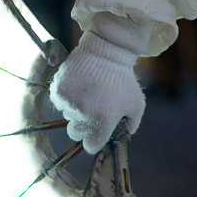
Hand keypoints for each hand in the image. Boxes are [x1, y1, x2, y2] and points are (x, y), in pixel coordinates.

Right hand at [48, 31, 145, 153]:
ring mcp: (70, 103)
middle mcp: (84, 115)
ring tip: (88, 92)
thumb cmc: (124, 79)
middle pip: (76, 134)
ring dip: (75, 110)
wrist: (107, 50)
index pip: (91, 146)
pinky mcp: (58, 91)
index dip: (95, 138)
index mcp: (103, 122)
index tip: (97, 129)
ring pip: (67, 117)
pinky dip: (67, 98)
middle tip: (92, 109)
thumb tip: (124, 136)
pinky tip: (79, 85)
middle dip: (83, 125)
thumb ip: (132, 124)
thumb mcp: (137, 103)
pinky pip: (59, 104)